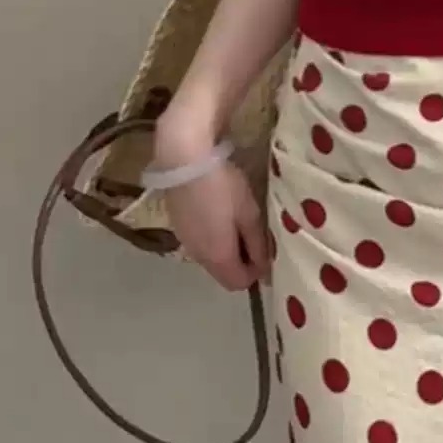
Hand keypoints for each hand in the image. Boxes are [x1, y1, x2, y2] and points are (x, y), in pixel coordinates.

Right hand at [163, 159, 270, 290]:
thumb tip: (265, 270)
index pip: (239, 283)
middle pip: (223, 274)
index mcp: (219, 257)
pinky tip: (216, 214)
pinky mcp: (176, 227)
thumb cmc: (223, 186)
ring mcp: (184, 242)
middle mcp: (198, 257)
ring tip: (235, 223)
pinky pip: (199, 244)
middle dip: (241, 263)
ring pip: (210, 259)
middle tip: (253, 236)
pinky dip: (211, 239)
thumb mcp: (249, 214)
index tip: (265, 252)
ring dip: (225, 251)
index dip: (255, 273)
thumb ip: (258, 244)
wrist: (183, 159)